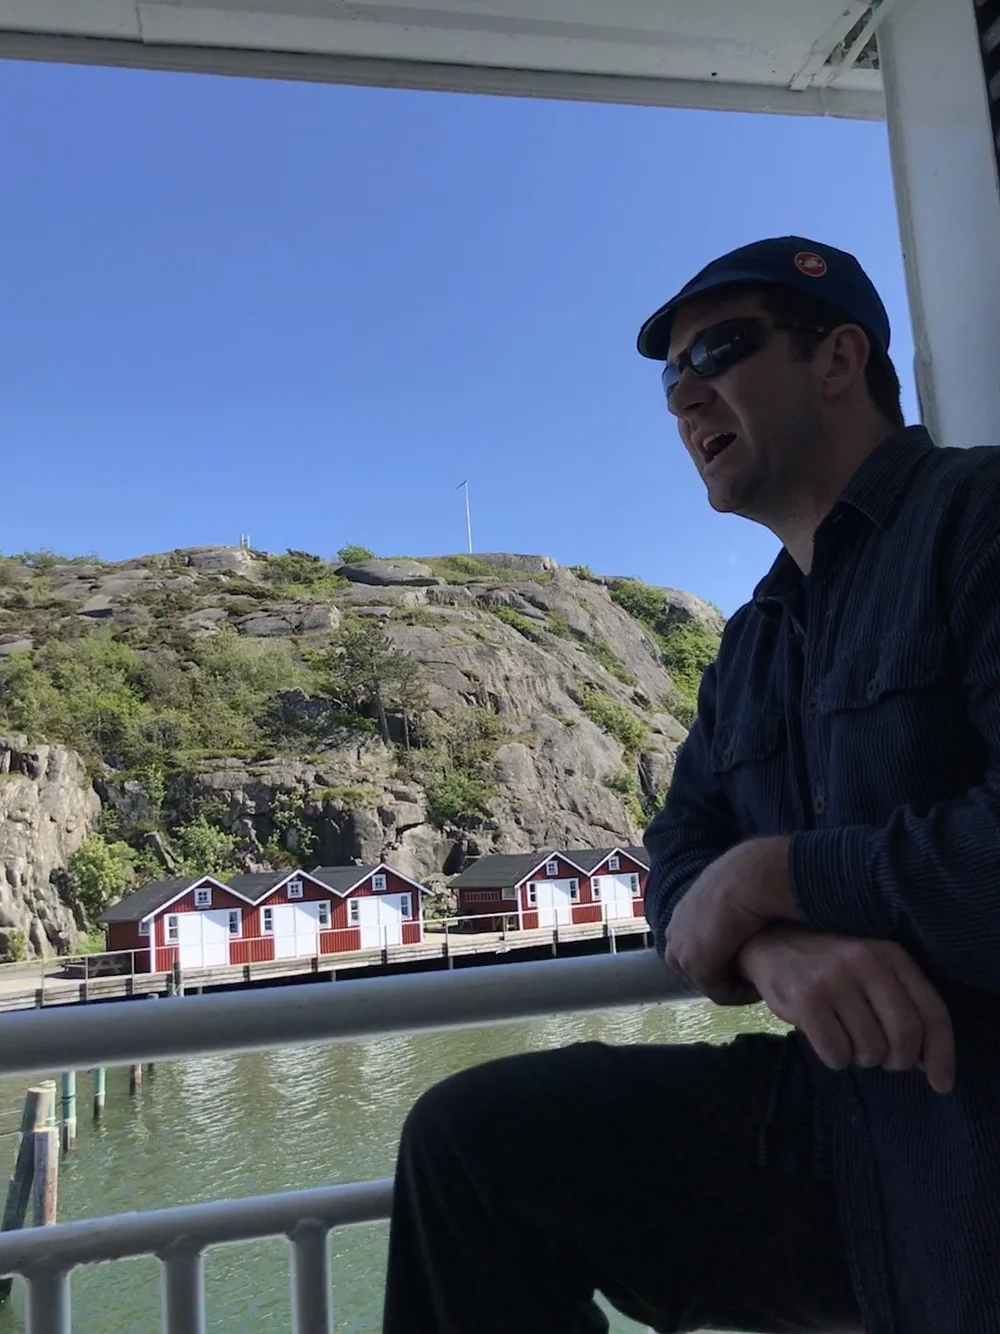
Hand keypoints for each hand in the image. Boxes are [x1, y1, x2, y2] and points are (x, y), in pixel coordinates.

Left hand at [664, 837, 797, 1003]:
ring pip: (708, 982)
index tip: (744, 959)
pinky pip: (720, 992)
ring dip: (732, 985)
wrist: (741, 881)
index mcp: (679, 915)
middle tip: (751, 975)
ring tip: (757, 982)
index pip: (693, 946)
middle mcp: (674, 935)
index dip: (720, 956)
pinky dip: (740, 994)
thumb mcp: (726, 892)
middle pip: (696, 968)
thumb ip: (725, 906)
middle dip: (722, 974)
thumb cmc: (742, 878)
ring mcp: (682, 954)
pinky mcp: (698, 969)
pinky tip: (759, 986)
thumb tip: (738, 912)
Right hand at [739, 926, 955, 1093]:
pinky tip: (826, 1039)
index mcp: (892, 955)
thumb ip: (903, 1009)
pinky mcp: (806, 999)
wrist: (773, 944)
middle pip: (905, 1036)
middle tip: (883, 1060)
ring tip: (847, 1039)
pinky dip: (836, 1059)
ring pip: (870, 1049)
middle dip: (898, 1060)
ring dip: (862, 1058)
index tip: (941, 1084)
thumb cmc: (832, 968)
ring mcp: (835, 979)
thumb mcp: (873, 975)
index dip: (942, 1054)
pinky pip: (837, 1054)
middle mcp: (867, 962)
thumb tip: (931, 1065)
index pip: (932, 1012)